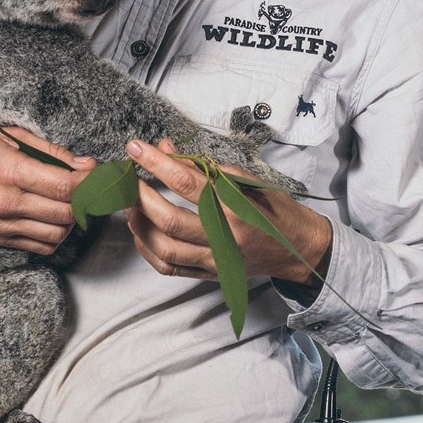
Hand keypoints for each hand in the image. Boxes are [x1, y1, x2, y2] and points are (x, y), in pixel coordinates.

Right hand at [0, 127, 95, 253]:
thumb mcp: (7, 135)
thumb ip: (49, 151)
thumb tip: (84, 165)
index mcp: (9, 171)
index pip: (64, 186)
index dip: (89, 181)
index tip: (98, 173)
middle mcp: (6, 202)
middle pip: (66, 212)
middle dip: (85, 200)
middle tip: (90, 188)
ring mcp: (2, 225)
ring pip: (57, 234)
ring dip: (72, 220)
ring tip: (70, 203)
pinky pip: (40, 247)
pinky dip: (55, 235)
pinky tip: (53, 218)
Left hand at [124, 138, 330, 285]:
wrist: (297, 248)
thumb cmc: (273, 209)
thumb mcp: (246, 180)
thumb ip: (204, 166)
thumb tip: (167, 148)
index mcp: (236, 209)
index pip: (187, 183)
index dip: (157, 163)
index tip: (136, 148)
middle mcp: (224, 237)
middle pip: (169, 219)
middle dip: (139, 196)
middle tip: (124, 178)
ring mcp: (215, 260)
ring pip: (165, 248)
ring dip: (140, 224)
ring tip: (128, 204)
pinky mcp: (210, 275)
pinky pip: (170, 268)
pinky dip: (148, 250)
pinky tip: (139, 231)